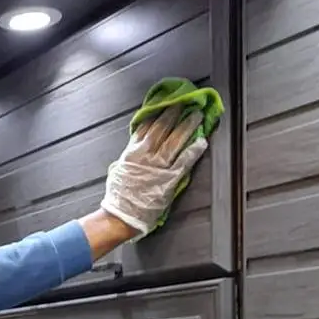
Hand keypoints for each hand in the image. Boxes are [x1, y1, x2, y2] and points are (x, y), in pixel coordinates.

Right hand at [100, 105, 208, 235]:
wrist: (120, 216)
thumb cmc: (117, 198)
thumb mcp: (117, 171)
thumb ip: (127, 159)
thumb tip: (132, 152)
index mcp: (131, 152)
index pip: (145, 126)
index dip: (156, 113)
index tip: (164, 104)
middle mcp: (145, 154)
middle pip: (161, 127)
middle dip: (173, 113)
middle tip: (183, 103)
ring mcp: (159, 166)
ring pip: (175, 139)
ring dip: (187, 126)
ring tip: (196, 116)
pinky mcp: (170, 178)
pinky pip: (184, 160)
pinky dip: (194, 150)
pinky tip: (202, 141)